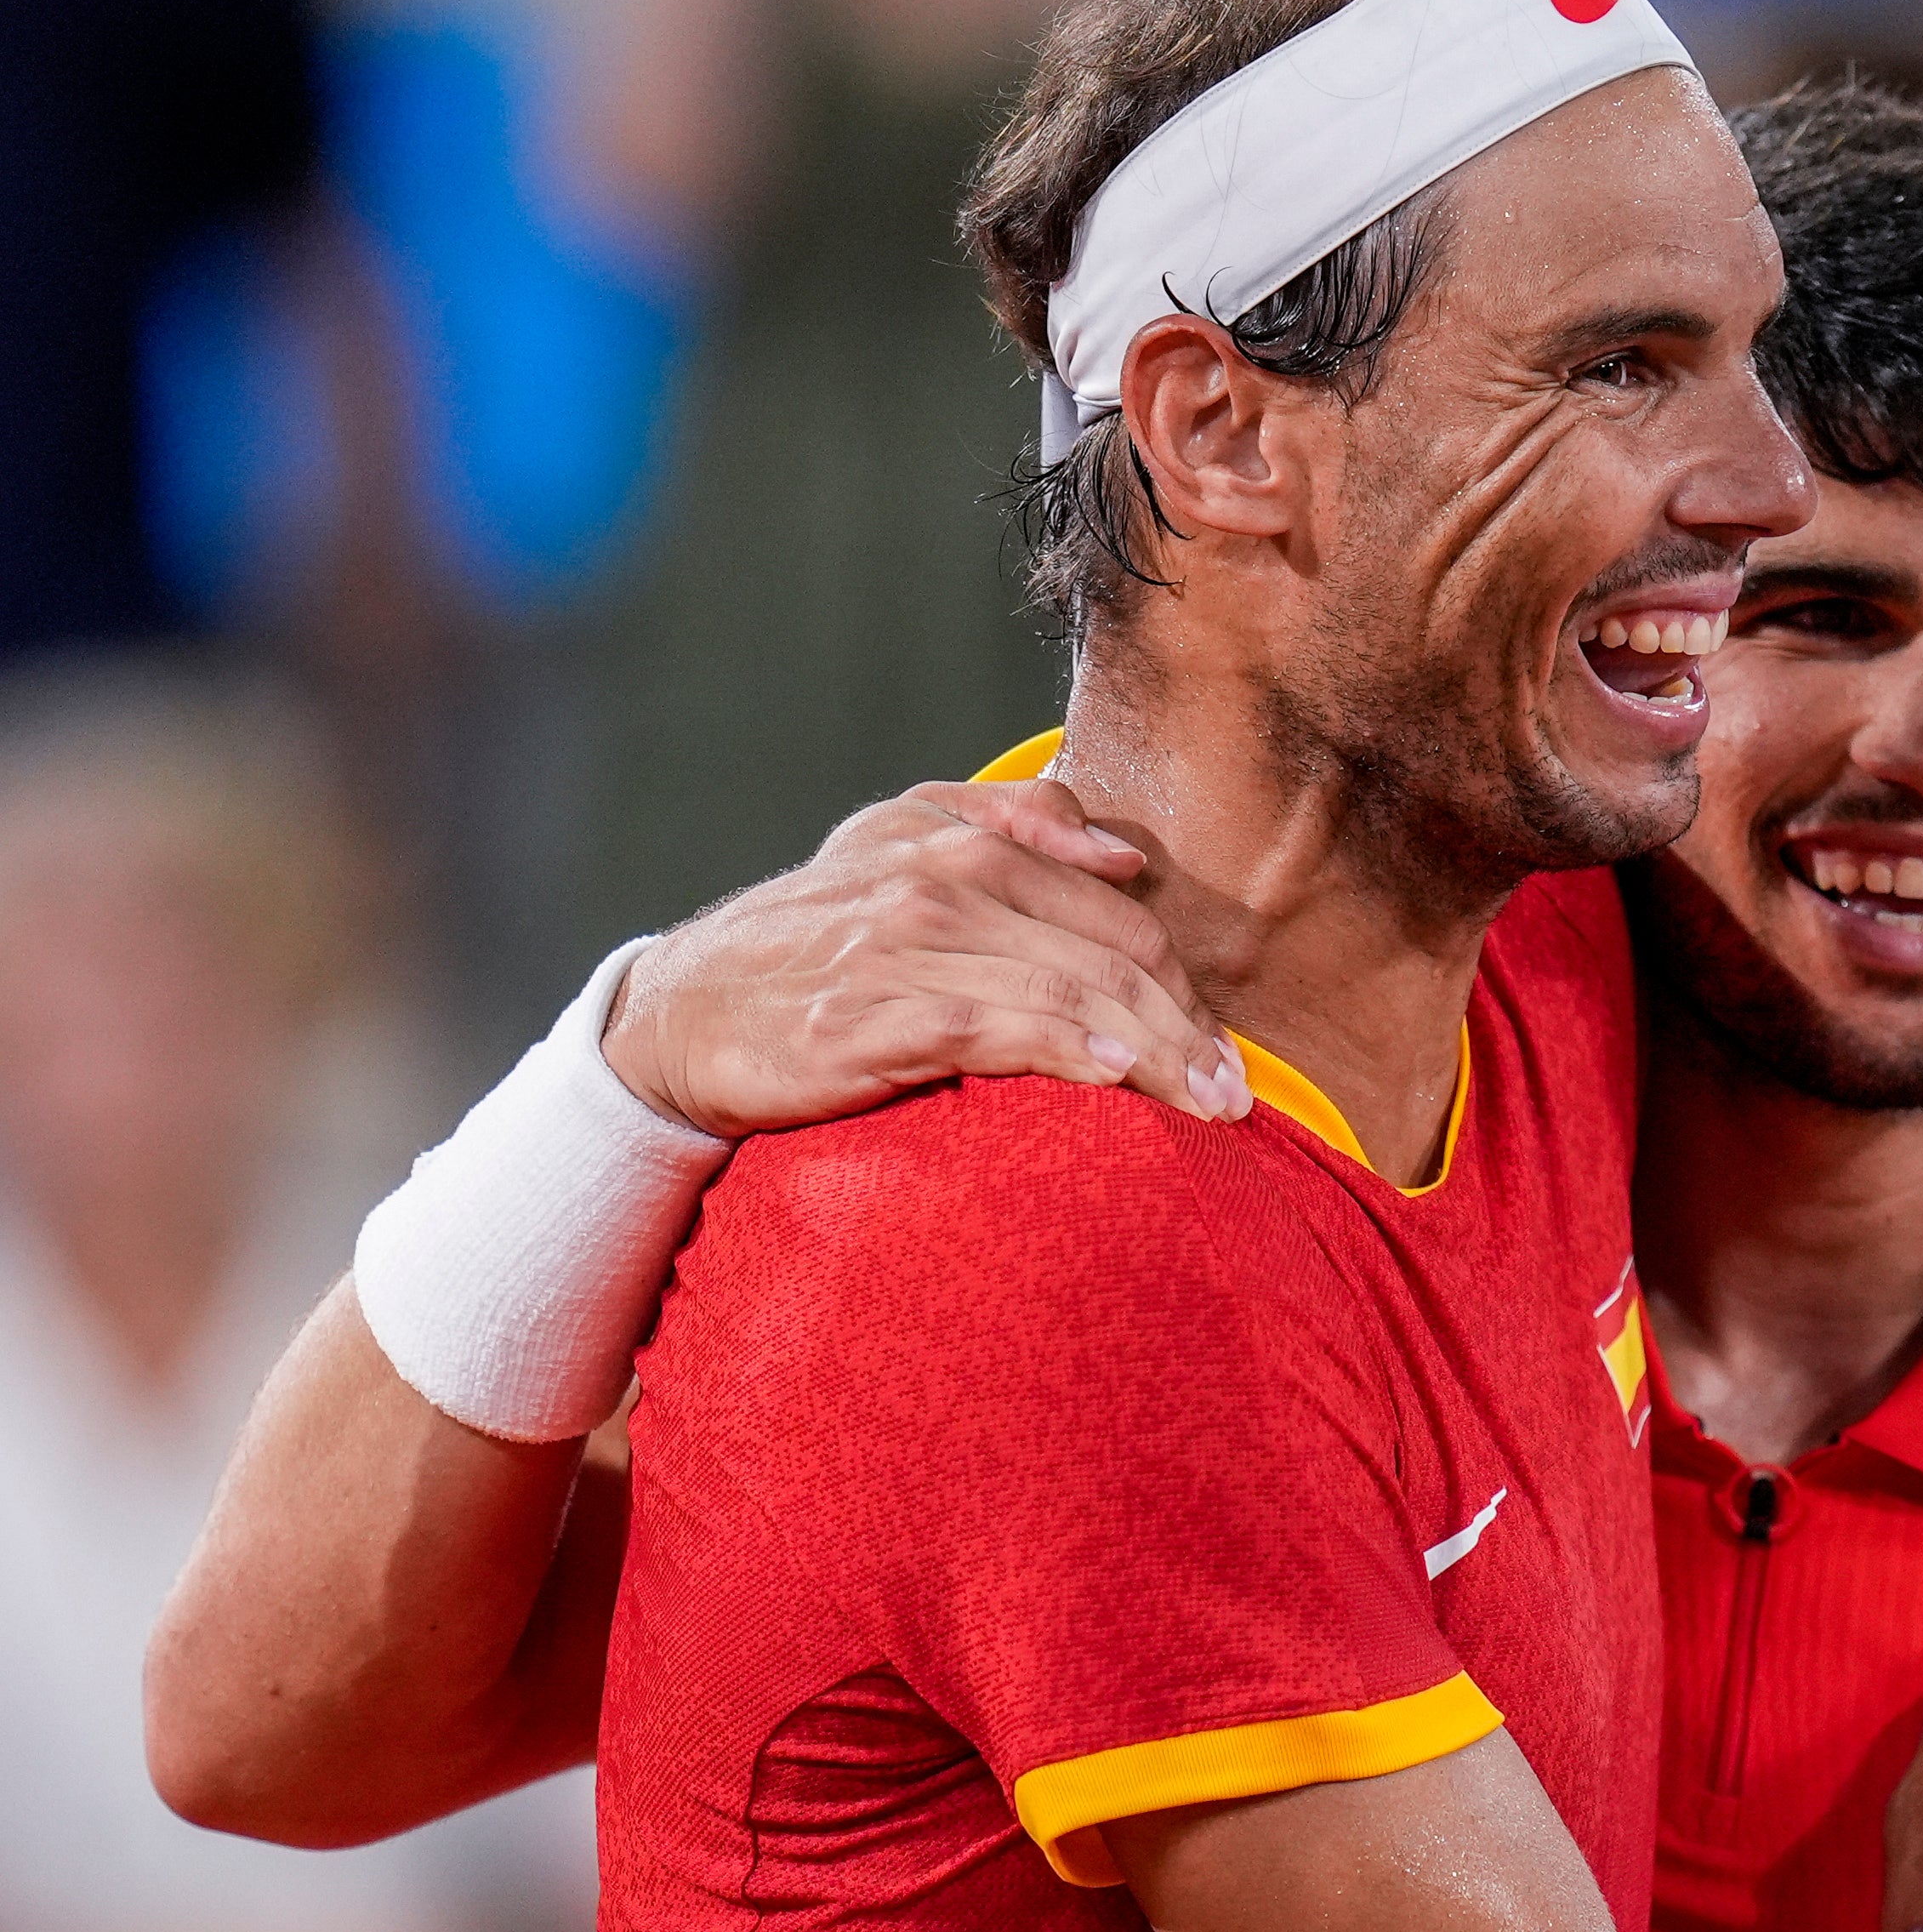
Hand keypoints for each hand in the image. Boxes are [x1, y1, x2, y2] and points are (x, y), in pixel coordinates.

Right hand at [603, 779, 1247, 1135]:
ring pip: (1066, 992)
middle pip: (1109, 955)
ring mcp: (900, 948)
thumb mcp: (895, 847)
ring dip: (1153, 1052)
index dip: (1183, 984)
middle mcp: (937, 881)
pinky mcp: (865, 1018)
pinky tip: (1112, 1078)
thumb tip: (1124, 853)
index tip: (1223, 1049)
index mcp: (960, 840)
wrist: (677, 1016)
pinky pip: (989, 1029)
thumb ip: (1010, 825)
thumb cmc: (807, 945)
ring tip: (1207, 1106)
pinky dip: (1062, 1051)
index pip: (1117, 915)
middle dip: (1187, 1026)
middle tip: (1236, 1093)